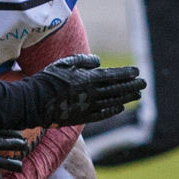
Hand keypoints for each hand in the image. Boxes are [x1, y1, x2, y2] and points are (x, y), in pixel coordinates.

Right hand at [27, 54, 144, 126]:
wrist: (34, 102)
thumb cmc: (48, 79)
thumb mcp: (65, 63)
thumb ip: (83, 61)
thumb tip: (98, 62)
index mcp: (87, 79)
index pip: (112, 76)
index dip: (126, 74)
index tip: (137, 71)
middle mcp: (91, 94)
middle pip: (116, 89)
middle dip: (131, 86)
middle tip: (143, 84)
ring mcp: (87, 107)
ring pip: (112, 102)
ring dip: (126, 98)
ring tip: (136, 96)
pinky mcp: (82, 117)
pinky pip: (101, 114)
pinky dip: (112, 111)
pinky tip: (119, 107)